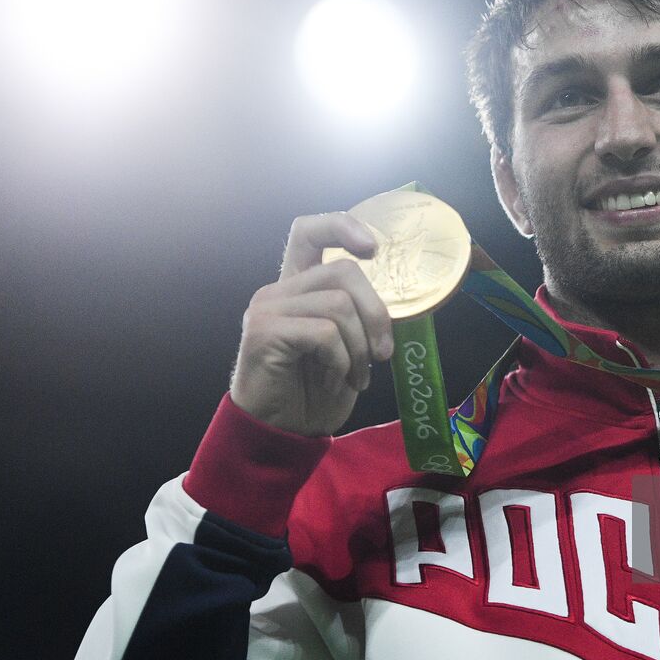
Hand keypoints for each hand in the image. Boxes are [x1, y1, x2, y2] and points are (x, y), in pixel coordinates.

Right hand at [230, 212, 394, 435]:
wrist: (283, 433)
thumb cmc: (315, 390)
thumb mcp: (348, 345)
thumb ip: (357, 313)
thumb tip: (395, 300)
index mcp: (297, 286)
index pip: (309, 231)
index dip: (342, 226)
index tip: (373, 249)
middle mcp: (278, 290)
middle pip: (343, 270)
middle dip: (376, 313)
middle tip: (382, 353)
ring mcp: (267, 309)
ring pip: (339, 304)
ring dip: (360, 346)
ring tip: (357, 374)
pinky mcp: (263, 332)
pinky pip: (324, 332)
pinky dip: (342, 359)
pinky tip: (337, 379)